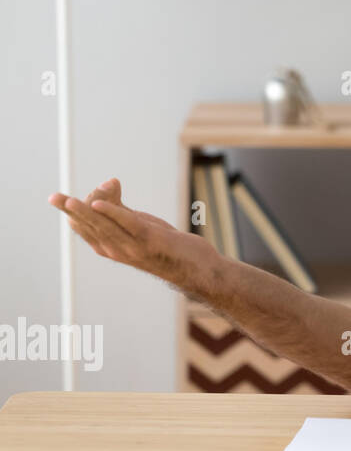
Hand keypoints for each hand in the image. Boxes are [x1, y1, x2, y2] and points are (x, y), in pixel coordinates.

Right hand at [48, 178, 214, 286]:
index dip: (78, 209)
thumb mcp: (138, 224)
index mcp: (108, 247)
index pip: (83, 228)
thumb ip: (120, 207)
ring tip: (69, 201)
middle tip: (53, 197)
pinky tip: (101, 204)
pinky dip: (113, 213)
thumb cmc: (165, 244)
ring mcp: (131, 247)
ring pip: (103, 226)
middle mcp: (115, 249)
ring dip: (85, 212)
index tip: (85, 191)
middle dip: (71, 210)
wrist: (196, 268)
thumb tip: (108, 183)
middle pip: (89, 226)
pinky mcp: (149, 240)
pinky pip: (127, 224)